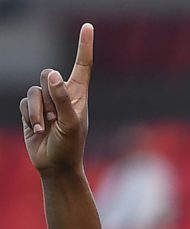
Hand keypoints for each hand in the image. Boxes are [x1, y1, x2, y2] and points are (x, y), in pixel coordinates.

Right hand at [19, 23, 93, 175]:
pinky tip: (38, 129)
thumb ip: (61, 98)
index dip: (84, 46)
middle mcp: (62, 94)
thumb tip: (51, 75)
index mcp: (79, 94)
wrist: (56, 164)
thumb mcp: (71, 122)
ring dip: (39, 110)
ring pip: (34, 90)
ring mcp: (46, 102)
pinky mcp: (31, 110)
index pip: (82, 65)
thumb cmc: (71, 145)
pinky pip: (25, 102)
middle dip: (49, 94)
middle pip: (47, 75)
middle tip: (56, 115)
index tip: (88, 26)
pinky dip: (30, 115)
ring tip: (47, 126)